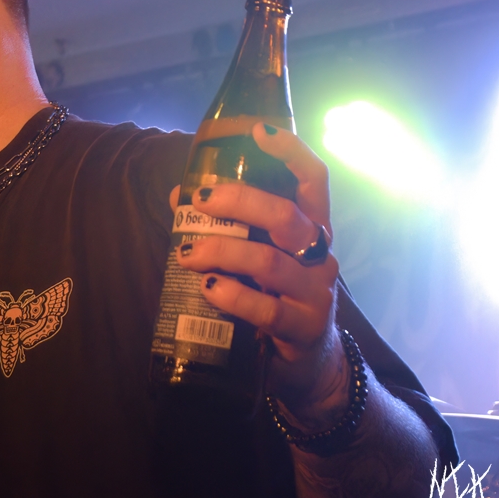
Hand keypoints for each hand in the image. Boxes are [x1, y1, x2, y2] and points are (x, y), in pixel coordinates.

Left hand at [169, 123, 345, 415]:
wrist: (307, 367)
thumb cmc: (275, 297)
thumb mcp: (256, 257)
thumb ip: (224, 226)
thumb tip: (178, 193)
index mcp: (310, 229)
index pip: (313, 181)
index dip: (291, 152)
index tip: (260, 131)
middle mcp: (320, 256)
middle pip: (288, 216)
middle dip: (241, 201)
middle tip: (201, 200)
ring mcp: (315, 293)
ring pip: (270, 262)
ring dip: (223, 251)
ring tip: (188, 255)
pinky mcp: (303, 329)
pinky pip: (267, 309)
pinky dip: (233, 296)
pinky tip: (209, 290)